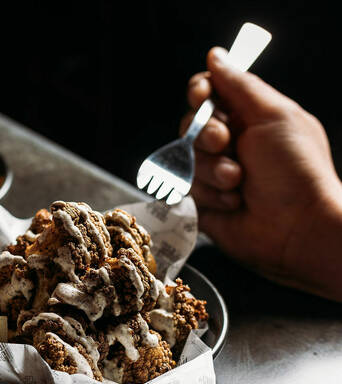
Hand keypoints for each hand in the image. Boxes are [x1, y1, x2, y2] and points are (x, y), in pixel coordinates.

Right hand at [184, 47, 341, 301]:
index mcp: (249, 117)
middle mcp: (230, 143)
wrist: (298, 229)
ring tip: (238, 182)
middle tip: (226, 144)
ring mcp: (214, 173)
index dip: (199, 92)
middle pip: (190, 124)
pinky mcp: (203, 201)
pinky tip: (234, 202)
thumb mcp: (274, 116)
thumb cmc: (297, 171)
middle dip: (205, 134)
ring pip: (185, 158)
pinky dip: (209, 195)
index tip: (201, 97)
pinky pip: (185, 188)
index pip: (209, 93)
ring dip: (211, 170)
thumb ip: (240, 85)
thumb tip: (216, 55)